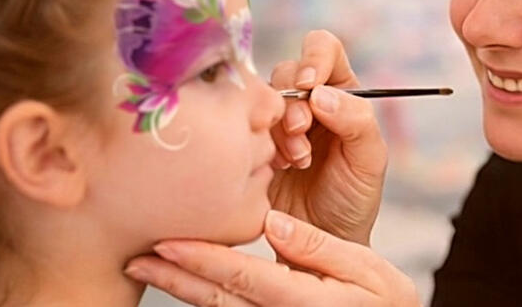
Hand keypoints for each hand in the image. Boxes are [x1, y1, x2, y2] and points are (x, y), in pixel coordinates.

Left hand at [126, 210, 420, 306]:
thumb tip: (273, 222)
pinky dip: (204, 299)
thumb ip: (319, 247)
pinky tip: (186, 283)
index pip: (240, 276)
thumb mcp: (366, 268)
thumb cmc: (385, 301)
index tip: (167, 240)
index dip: (201, 258)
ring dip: (180, 288)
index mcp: (303, 300)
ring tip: (147, 265)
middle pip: (217, 298)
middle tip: (136, 256)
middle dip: (174, 276)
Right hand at [268, 30, 387, 244]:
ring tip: (295, 160)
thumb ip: (357, 121)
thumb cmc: (352, 198)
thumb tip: (322, 94)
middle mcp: (308, 99)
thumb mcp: (369, 160)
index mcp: (342, 92)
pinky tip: (276, 168)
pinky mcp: (252, 141)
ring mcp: (277, 120)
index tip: (310, 87)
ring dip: (278, 127)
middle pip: (287, 70)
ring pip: (262, 97)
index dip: (314, 59)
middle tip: (301, 136)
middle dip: (293, 103)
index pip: (324, 49)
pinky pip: (243, 124)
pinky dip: (259, 143)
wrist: (322, 242)